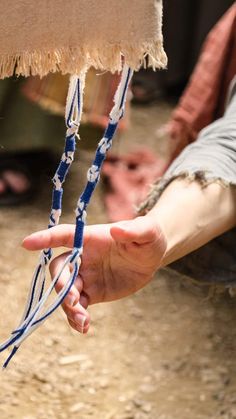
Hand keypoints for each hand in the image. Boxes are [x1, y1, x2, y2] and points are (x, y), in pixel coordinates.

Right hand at [23, 216, 166, 332]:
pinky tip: (84, 327)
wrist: (150, 258)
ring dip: (68, 307)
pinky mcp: (92, 293)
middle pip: (60, 269)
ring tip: (83, 321)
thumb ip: (134, 230)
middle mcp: (83, 257)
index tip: (27, 244)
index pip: (63, 236)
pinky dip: (76, 318)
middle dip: (61, 285)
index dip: (44, 239)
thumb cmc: (148, 237)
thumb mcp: (147, 232)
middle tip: (74, 300)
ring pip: (65, 292)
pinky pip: (77, 307)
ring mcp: (85, 276)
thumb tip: (116, 229)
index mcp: (90, 238)